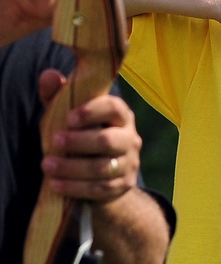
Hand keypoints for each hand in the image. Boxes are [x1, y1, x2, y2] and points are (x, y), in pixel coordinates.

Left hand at [38, 69, 140, 200]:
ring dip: (71, 167)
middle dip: (79, 142)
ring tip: (46, 165)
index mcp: (121, 117)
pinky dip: (75, 187)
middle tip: (54, 141)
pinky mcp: (122, 185)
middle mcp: (131, 138)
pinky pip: (100, 188)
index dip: (92, 112)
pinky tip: (55, 184)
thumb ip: (59, 96)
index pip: (115, 108)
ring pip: (102, 167)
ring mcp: (129, 163)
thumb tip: (49, 75)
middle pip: (108, 140)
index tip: (69, 118)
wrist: (103, 177)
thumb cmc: (82, 138)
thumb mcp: (70, 117)